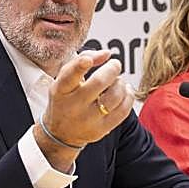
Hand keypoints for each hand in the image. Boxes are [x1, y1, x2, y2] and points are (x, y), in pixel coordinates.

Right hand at [36, 51, 133, 168]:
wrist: (61, 133)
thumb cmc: (65, 99)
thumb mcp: (64, 79)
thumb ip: (82, 59)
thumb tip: (106, 54)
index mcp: (61, 90)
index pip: (69, 76)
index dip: (79, 66)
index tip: (87, 60)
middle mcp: (73, 106)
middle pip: (98, 82)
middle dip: (112, 69)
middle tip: (114, 65)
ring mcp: (87, 120)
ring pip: (115, 96)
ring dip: (121, 83)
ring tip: (117, 81)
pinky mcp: (101, 130)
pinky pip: (123, 111)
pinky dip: (128, 96)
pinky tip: (124, 91)